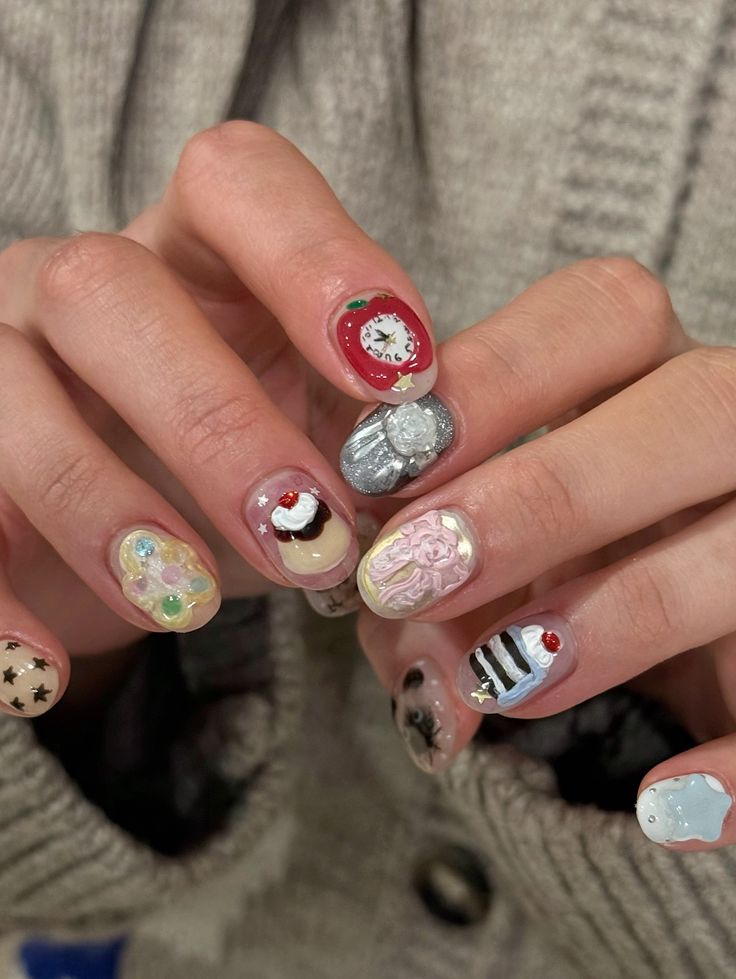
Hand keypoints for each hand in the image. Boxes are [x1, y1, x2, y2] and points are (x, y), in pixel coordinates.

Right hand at [0, 121, 434, 716]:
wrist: (121, 535)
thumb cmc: (240, 475)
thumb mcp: (317, 442)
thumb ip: (374, 444)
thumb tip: (438, 489)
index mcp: (191, 252)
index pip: (237, 181)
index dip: (319, 260)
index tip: (401, 378)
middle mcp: (73, 285)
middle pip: (108, 291)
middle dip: (216, 421)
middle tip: (310, 537)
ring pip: (8, 397)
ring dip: (107, 511)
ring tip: (189, 603)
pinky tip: (44, 675)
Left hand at [354, 257, 735, 849]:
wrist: (674, 646)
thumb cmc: (563, 563)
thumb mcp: (496, 546)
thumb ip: (437, 561)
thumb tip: (393, 623)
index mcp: (653, 374)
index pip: (605, 313)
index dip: (493, 374)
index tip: (376, 463)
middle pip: (698, 407)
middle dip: (546, 493)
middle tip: (411, 573)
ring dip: (619, 615)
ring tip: (499, 684)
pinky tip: (659, 806)